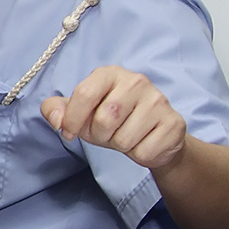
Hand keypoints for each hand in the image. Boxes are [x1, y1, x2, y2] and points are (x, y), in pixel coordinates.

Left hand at [40, 65, 185, 169]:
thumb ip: (58, 110)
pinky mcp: (173, 123)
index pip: (84, 93)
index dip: (72, 119)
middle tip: (106, 133)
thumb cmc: (113, 121)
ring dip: (119, 145)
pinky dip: (138, 154)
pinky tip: (143, 142)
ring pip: (124, 139)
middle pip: (105, 119)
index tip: (69, 132)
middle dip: (98, 134)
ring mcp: (158, 101)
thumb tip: (55, 119)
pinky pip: (143, 151)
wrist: (153, 136)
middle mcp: (137, 81)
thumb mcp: (80, 113)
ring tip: (125, 135)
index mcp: (110, 73)